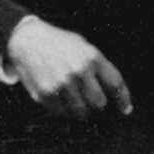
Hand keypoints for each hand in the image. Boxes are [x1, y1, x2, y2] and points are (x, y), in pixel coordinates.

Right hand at [4, 16, 130, 119]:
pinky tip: (59, 96)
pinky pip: (62, 113)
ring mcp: (61, 83)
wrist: (28, 39)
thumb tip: (113, 94)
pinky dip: (63, 109)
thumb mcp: (83, 47)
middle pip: (99, 103)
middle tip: (90, 99)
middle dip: (97, 104)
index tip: (125, 110)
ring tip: (73, 98)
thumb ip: (99, 67)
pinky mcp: (46, 94)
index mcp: (91, 57)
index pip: (115, 84)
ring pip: (81, 113)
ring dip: (80, 109)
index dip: (123, 100)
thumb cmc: (60, 44)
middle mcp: (78, 71)